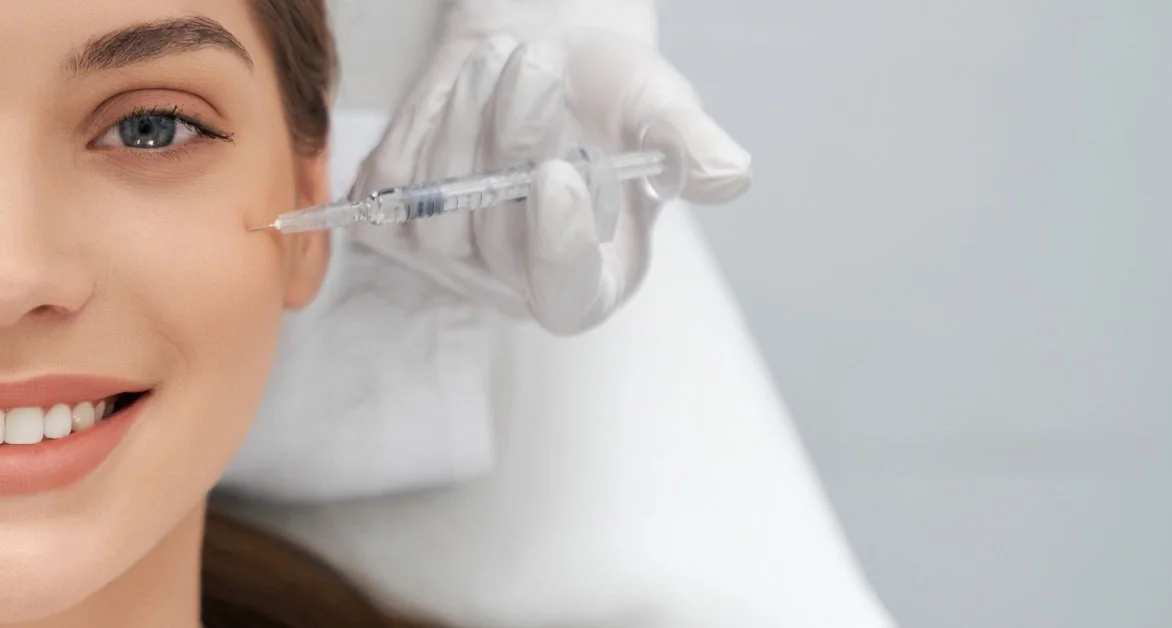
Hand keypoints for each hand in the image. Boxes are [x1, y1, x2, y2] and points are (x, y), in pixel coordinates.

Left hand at [349, 17, 750, 334]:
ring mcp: (452, 261)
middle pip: (494, 242)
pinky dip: (425, 125)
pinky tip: (463, 94)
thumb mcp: (659, 111)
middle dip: (511, 139)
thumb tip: (731, 176)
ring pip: (435, 208)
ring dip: (467, 119)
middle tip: (537, 63)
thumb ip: (690, 148)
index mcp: (593, 278)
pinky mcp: (399, 225)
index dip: (557, 247)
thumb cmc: (607, 92)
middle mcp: (518, 284)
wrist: (538, 49)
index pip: (565, 295)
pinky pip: (391, 185)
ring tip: (503, 58)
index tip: (557, 175)